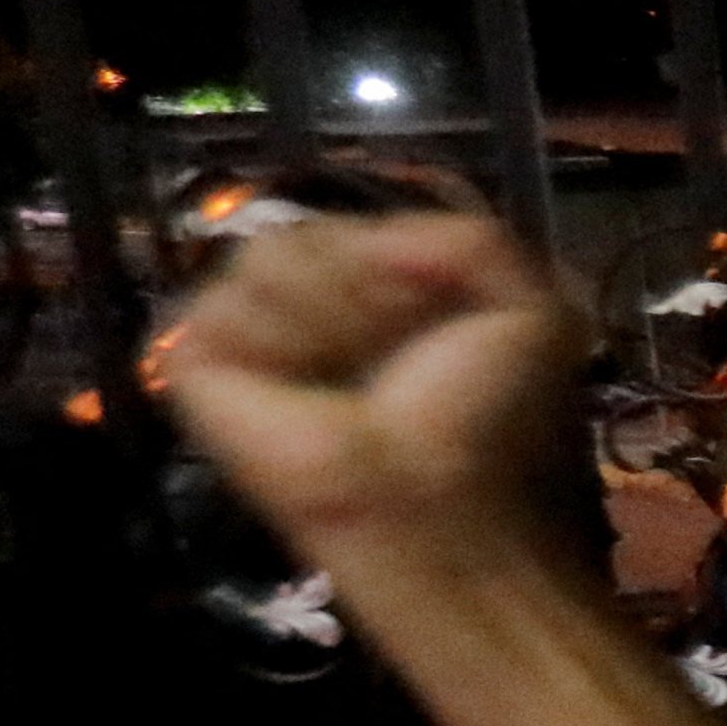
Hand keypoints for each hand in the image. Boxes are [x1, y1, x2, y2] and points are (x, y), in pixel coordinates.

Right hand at [159, 211, 587, 575]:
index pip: (350, 223)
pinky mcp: (195, 366)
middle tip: (398, 357)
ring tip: (358, 379)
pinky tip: (309, 388)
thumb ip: (471, 240)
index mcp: (363, 297)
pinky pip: (224, 301)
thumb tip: (381, 235)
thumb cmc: (490, 427)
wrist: (445, 502)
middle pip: (305, 228)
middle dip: (370, 284)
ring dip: (335, 313)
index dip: (400, 257)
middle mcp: (297, 310)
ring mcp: (241, 336)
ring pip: (267, 254)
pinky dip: (282, 337)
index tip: (438, 318)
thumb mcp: (531, 310)